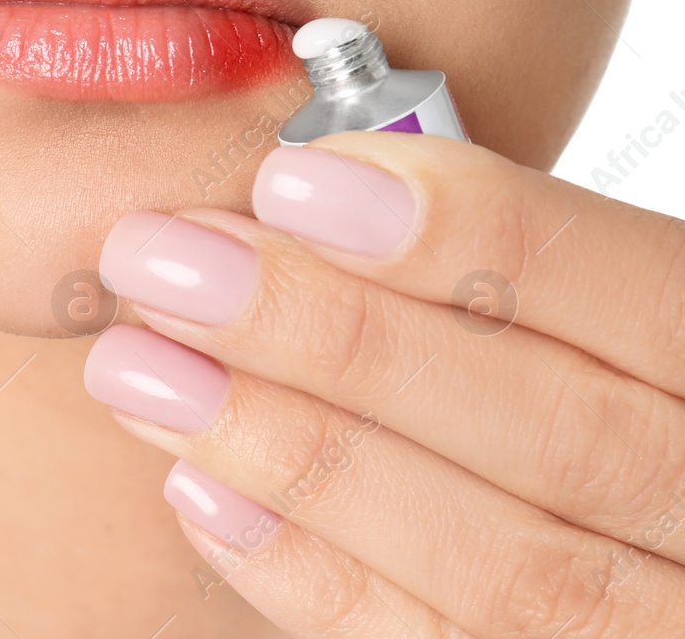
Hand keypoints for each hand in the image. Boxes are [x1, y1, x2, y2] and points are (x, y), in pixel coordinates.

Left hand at [84, 132, 684, 636]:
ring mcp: (669, 635)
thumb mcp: (613, 317)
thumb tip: (319, 189)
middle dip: (335, 336)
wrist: (643, 536)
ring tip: (140, 367)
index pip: (652, 300)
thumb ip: (524, 279)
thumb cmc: (618, 394)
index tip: (292, 178)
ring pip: (497, 561)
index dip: (475, 234)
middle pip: (554, 432)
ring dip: (292, 452)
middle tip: (159, 259)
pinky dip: (314, 579)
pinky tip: (198, 489)